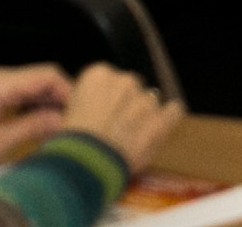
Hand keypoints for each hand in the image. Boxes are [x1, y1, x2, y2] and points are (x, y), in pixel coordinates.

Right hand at [56, 67, 176, 170]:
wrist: (84, 165)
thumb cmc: (70, 144)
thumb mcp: (67, 114)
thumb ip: (89, 100)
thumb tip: (98, 105)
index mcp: (98, 76)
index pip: (107, 78)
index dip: (103, 97)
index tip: (99, 112)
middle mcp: (125, 81)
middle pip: (131, 88)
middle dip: (124, 104)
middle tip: (113, 126)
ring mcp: (146, 99)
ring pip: (150, 101)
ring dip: (143, 115)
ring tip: (128, 136)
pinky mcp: (161, 119)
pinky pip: (174, 111)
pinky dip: (168, 118)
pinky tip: (157, 129)